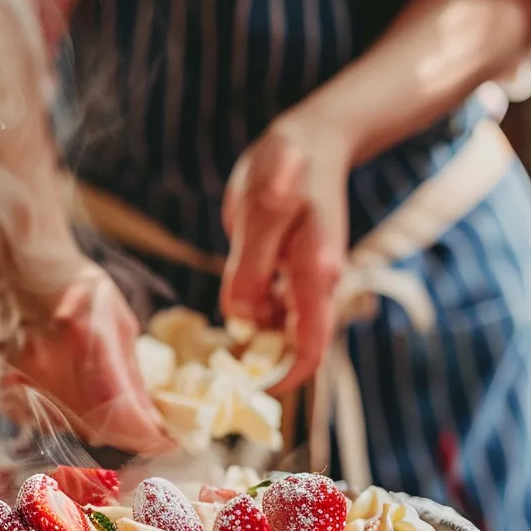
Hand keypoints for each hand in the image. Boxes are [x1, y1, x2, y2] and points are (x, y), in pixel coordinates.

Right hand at [0, 260, 174, 455]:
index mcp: (83, 337)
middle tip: (139, 423)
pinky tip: (67, 390)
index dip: (146, 436)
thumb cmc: (75, 287)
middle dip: (124, 431)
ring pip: (68, 427)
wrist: (20, 267)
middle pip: (95, 426)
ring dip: (93, 423)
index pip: (119, 411)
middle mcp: (46, 362)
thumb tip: (152, 421)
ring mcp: (18, 376)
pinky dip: (62, 416)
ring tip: (99, 396)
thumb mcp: (118, 319)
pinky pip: (40, 421)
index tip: (164, 443)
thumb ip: (132, 374)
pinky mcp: (0, 387)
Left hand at [221, 112, 351, 395]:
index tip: (246, 392)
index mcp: (315, 275)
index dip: (282, 379)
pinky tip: (225, 317)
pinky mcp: (293, 273)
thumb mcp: (258, 211)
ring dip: (252, 343)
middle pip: (294, 347)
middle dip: (259, 365)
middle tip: (213, 370)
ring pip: (281, 330)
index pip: (309, 348)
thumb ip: (249, 266)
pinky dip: (252, 319)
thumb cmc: (287, 167)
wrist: (312, 139)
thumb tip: (240, 315)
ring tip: (212, 346)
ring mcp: (307, 281)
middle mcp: (318, 285)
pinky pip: (274, 309)